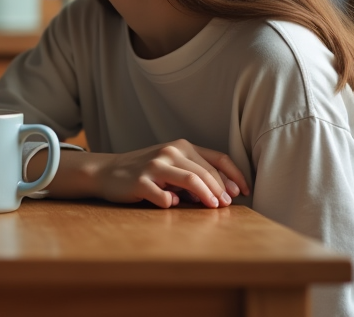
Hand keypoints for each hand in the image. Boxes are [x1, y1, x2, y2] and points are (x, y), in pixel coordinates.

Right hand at [94, 139, 250, 208]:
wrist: (108, 172)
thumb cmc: (146, 171)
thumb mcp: (172, 165)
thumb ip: (195, 173)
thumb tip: (225, 194)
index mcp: (181, 146)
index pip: (218, 159)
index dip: (235, 176)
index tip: (245, 192)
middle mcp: (170, 151)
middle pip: (206, 172)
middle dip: (222, 190)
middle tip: (228, 205)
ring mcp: (154, 166)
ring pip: (190, 180)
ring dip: (207, 196)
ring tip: (214, 207)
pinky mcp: (140, 182)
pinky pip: (163, 196)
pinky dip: (171, 202)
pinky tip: (172, 204)